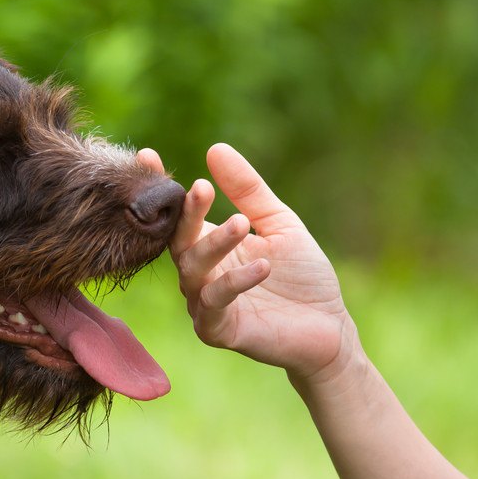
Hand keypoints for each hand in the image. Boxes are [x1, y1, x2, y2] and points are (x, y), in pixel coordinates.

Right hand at [143, 144, 354, 379]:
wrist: (329, 328)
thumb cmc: (301, 276)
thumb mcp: (277, 223)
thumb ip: (248, 191)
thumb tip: (215, 148)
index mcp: (207, 246)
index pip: (176, 214)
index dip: (160, 187)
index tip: (148, 156)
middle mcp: (198, 274)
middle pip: (179, 241)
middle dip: (188, 214)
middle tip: (201, 188)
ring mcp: (203, 303)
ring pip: (193, 270)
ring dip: (215, 244)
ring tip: (242, 223)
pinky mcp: (217, 330)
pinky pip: (216, 303)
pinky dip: (235, 282)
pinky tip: (263, 265)